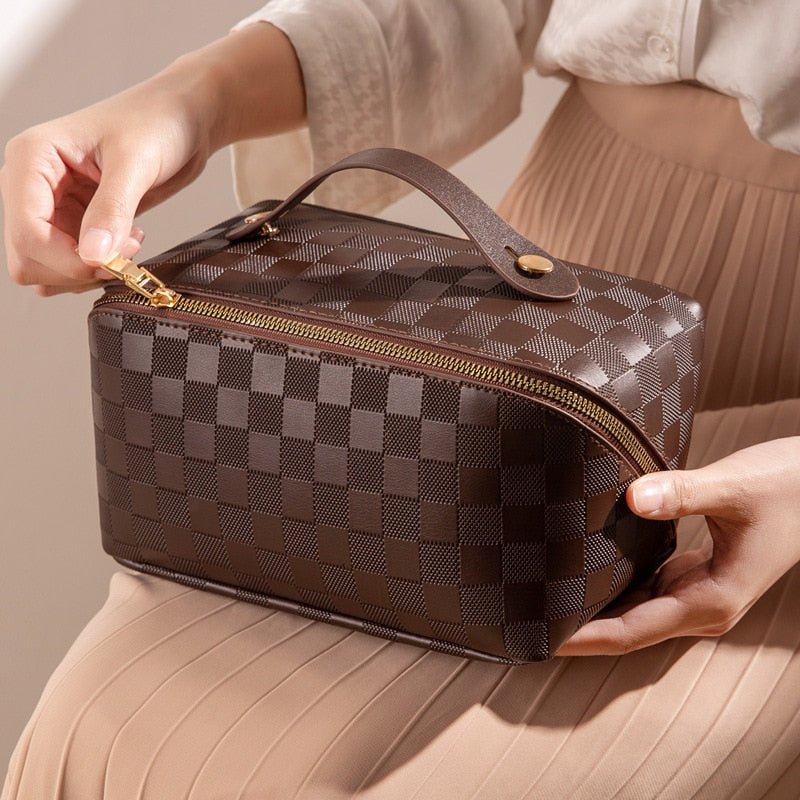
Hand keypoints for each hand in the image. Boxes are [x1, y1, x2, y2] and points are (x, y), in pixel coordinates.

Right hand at [1, 23, 304, 296]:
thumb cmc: (159, 122)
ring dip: (89, 270)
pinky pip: (71, 262)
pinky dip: (99, 265)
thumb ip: (113, 211)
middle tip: (124, 254)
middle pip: (28, 258)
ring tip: (128, 243)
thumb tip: (93, 256)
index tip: (113, 262)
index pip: (27, 233)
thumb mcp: (136, 164)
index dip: (67, 260)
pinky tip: (127, 242)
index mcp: (32, 159)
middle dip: (76, 268)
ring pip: (48, 267)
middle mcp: (31, 183)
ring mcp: (52, 204)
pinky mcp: (75, 220)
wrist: (183, 118)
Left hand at [558, 436, 799, 655]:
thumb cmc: (788, 488)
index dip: (583, 638)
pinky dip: (613, 586)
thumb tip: (630, 496)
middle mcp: (702, 605)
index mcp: (711, 599)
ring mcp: (698, 590)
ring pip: (634, 610)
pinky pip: (644, 588)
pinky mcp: (696, 572)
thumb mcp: (734, 488)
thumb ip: (683, 493)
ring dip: (593, 610)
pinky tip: (584, 573)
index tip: (541, 637)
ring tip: (542, 599)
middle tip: (525, 617)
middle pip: (626, 628)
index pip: (631, 631)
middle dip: (577, 628)